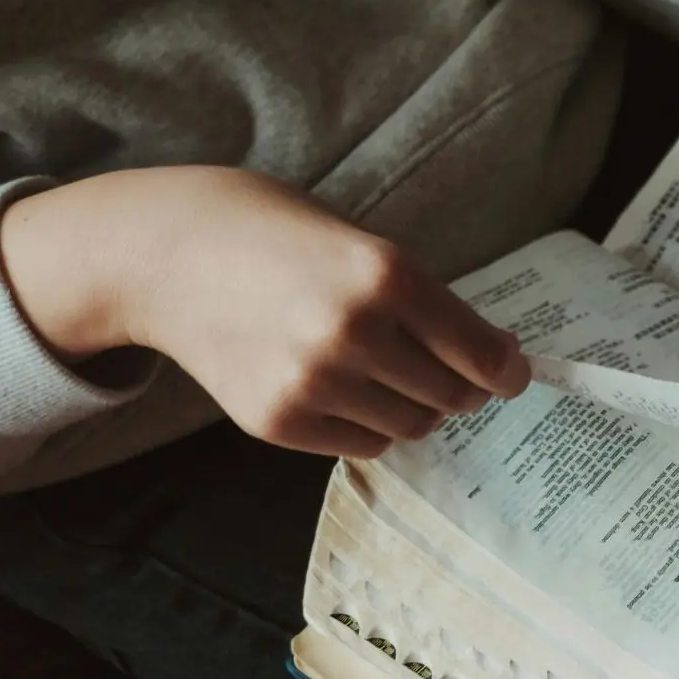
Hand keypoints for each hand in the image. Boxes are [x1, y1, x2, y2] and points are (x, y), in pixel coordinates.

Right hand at [0, 167, 529, 457]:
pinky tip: (342, 388)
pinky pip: (361, 445)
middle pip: (451, 397)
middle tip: (452, 373)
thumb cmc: (273, 233)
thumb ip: (422, 300)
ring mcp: (313, 385)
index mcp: (385, 274)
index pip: (479, 352)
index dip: (507, 369)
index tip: (513, 374)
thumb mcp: (361, 242)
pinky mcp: (279, 423)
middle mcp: (354, 335)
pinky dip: (368, 424)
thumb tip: (487, 360)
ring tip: (386, 374)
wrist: (165, 255)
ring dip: (414, 408)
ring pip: (410, 428)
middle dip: (463, 389)